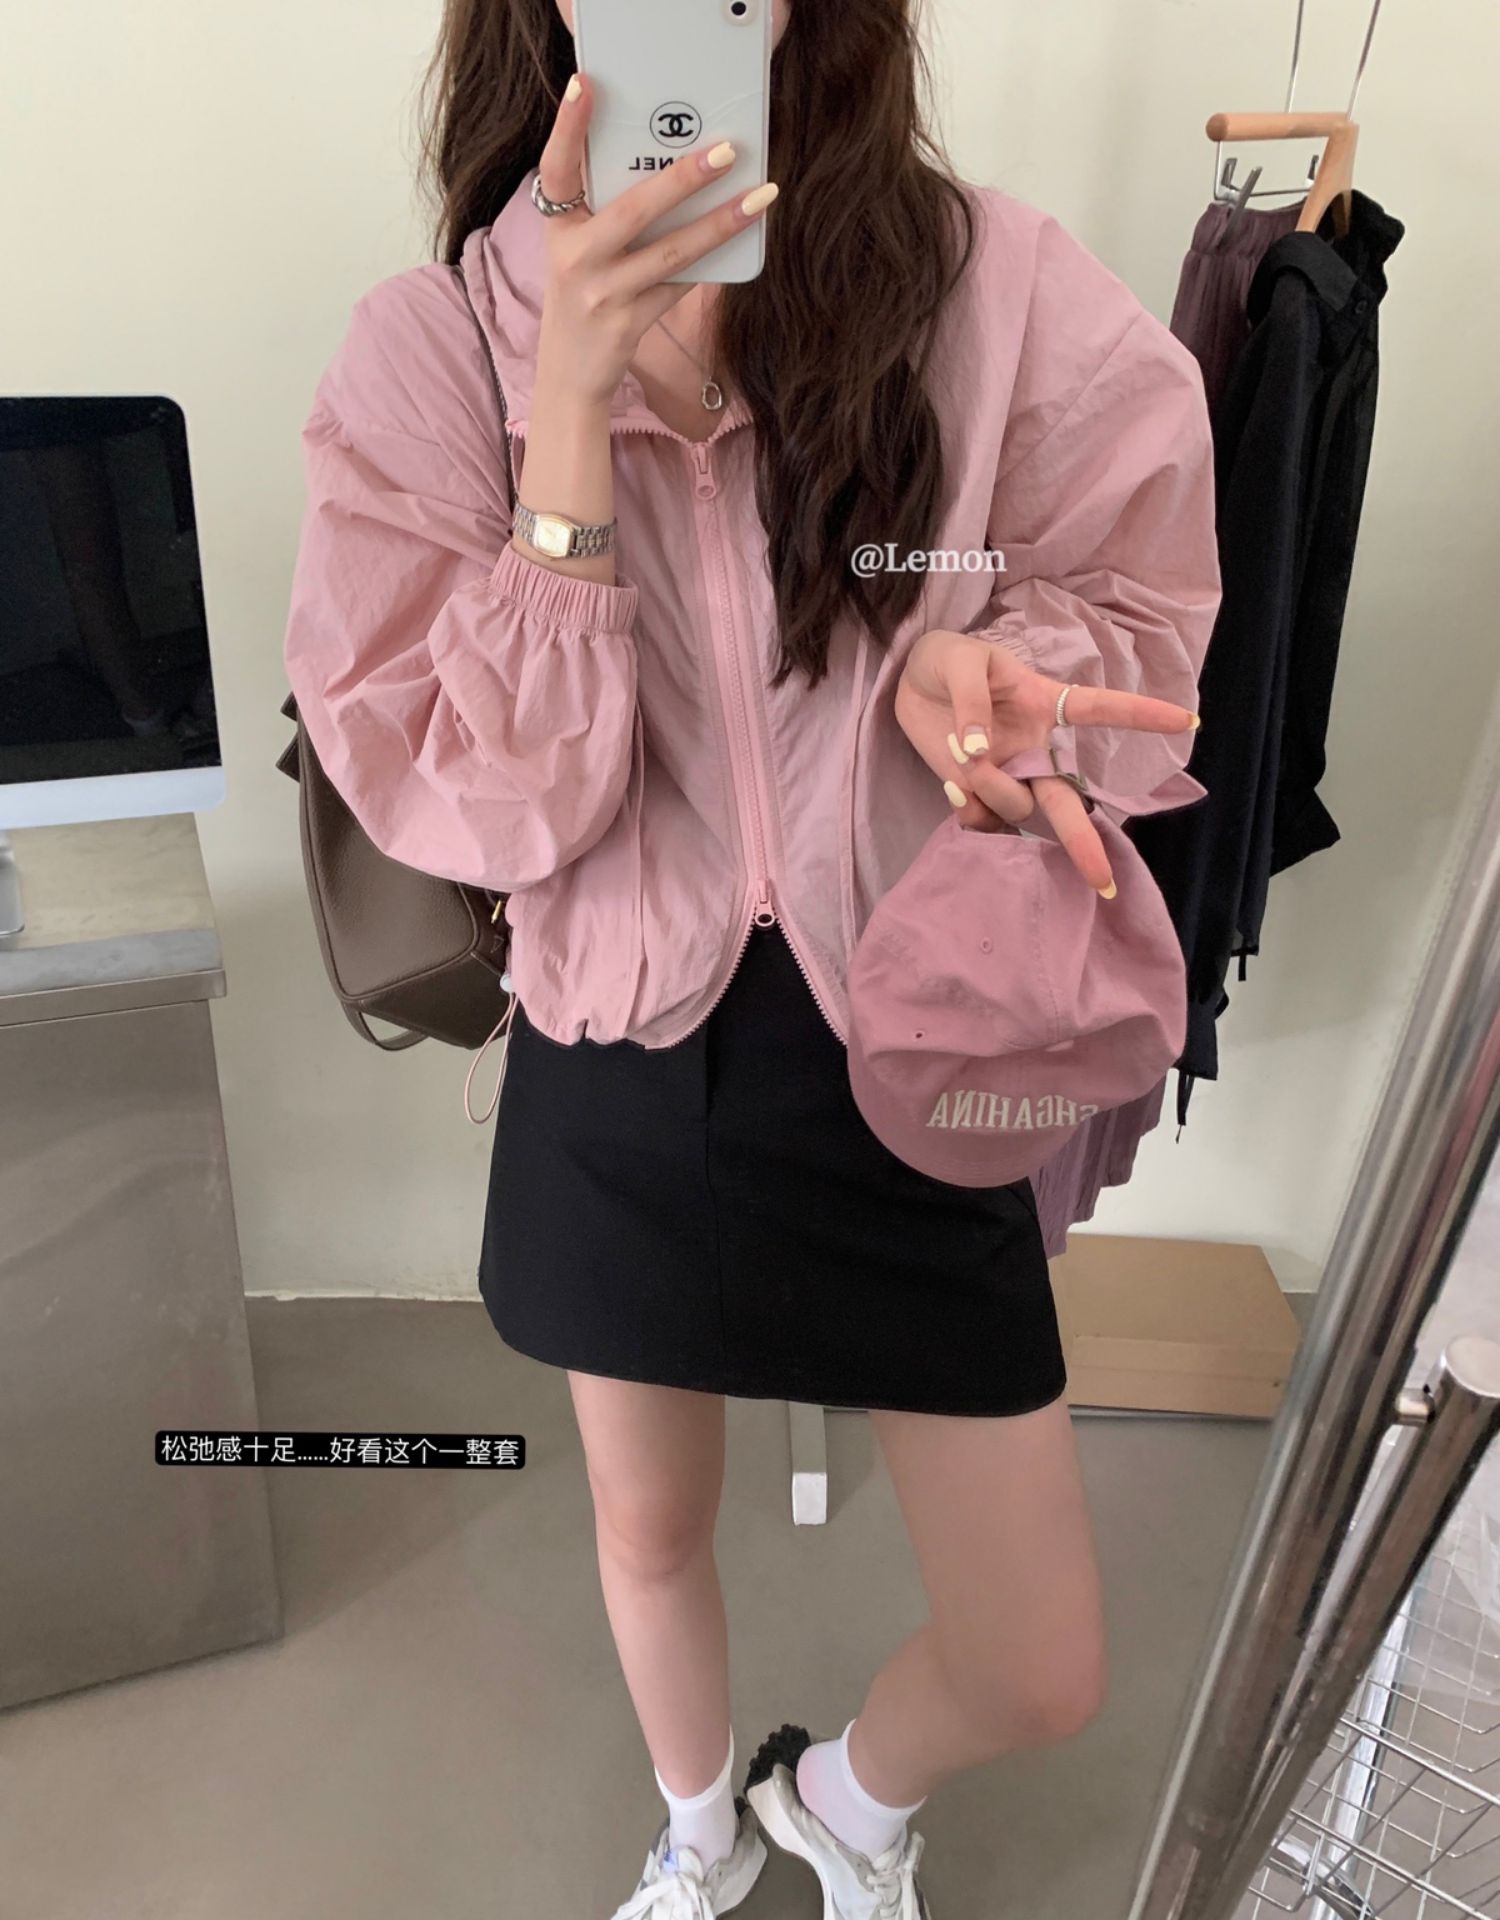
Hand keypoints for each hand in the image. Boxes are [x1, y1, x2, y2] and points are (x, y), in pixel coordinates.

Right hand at [532, 74, 778, 406]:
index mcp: (558, 227)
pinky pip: (679, 285)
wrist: (570, 375)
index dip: (568, 126)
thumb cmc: (583, 295)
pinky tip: (743, 238)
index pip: (557, 168)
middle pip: (634, 210)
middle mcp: (575, 258)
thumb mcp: (580, 249)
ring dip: (719, 224)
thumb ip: (609, 211)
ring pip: (670, 252)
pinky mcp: (628, 323)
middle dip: (682, 178)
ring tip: (760, 197)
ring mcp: (602, 294)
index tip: (586, 83)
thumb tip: (675, 167)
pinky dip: (710, 262)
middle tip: (727, 150)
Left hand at [895, 628, 1198, 893]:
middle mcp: (1035, 747)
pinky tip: (951, 785)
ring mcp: (1008, 773)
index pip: (1102, 711)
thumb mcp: (961, 664)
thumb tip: (979, 748)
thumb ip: (972, 702)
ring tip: (961, 752)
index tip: (1188, 720)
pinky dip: (966, 811)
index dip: (1143, 715)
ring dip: (991, 788)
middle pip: (1069, 799)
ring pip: (1016, 806)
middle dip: (1084, 842)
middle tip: (1105, 884)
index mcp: (1046, 705)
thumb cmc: (948, 661)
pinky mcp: (976, 791)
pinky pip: (982, 819)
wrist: (910, 679)